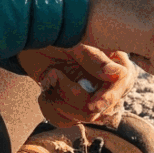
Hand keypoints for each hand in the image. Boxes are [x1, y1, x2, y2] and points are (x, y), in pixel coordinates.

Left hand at [22, 44, 136, 126]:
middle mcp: (107, 82)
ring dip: (60, 102)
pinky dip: (50, 109)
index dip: (108, 97)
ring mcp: (90, 96)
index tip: (92, 105)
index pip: (121, 84)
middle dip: (73, 97)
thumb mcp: (76, 42)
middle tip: (55, 76)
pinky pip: (65, 121)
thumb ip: (96, 58)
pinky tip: (44, 93)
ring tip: (49, 79)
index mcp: (115, 62)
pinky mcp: (71, 106)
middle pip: (102, 108)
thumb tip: (118, 75)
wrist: (32, 38)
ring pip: (83, 118)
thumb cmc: (57, 32)